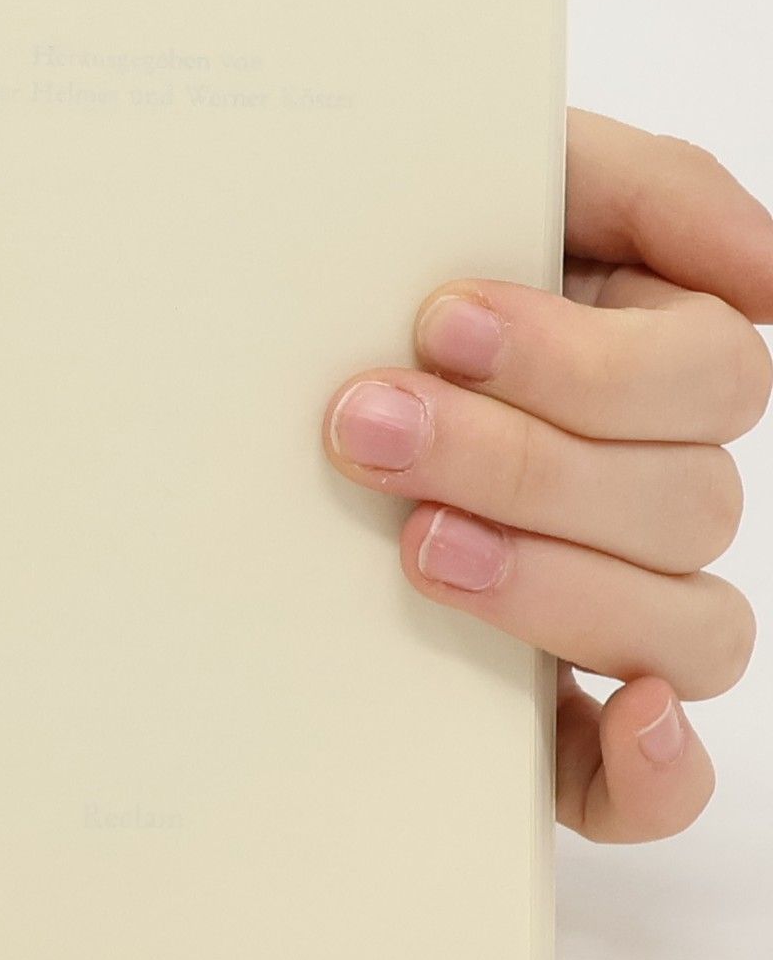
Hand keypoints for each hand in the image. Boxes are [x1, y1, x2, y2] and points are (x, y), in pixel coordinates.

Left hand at [322, 110, 772, 842]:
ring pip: (684, 625)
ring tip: (413, 544)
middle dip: (520, 460)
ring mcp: (610, 605)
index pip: (708, 377)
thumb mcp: (502, 178)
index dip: (585, 362)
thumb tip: (767, 270)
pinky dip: (653, 767)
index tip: (439, 322)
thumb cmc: (377, 271)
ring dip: (556, 586)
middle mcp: (645, 488)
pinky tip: (616, 716)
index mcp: (650, 363)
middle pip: (682, 500)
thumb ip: (646, 188)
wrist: (240, 356)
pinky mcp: (554, 719)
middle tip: (368, 424)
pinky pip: (650, 781)